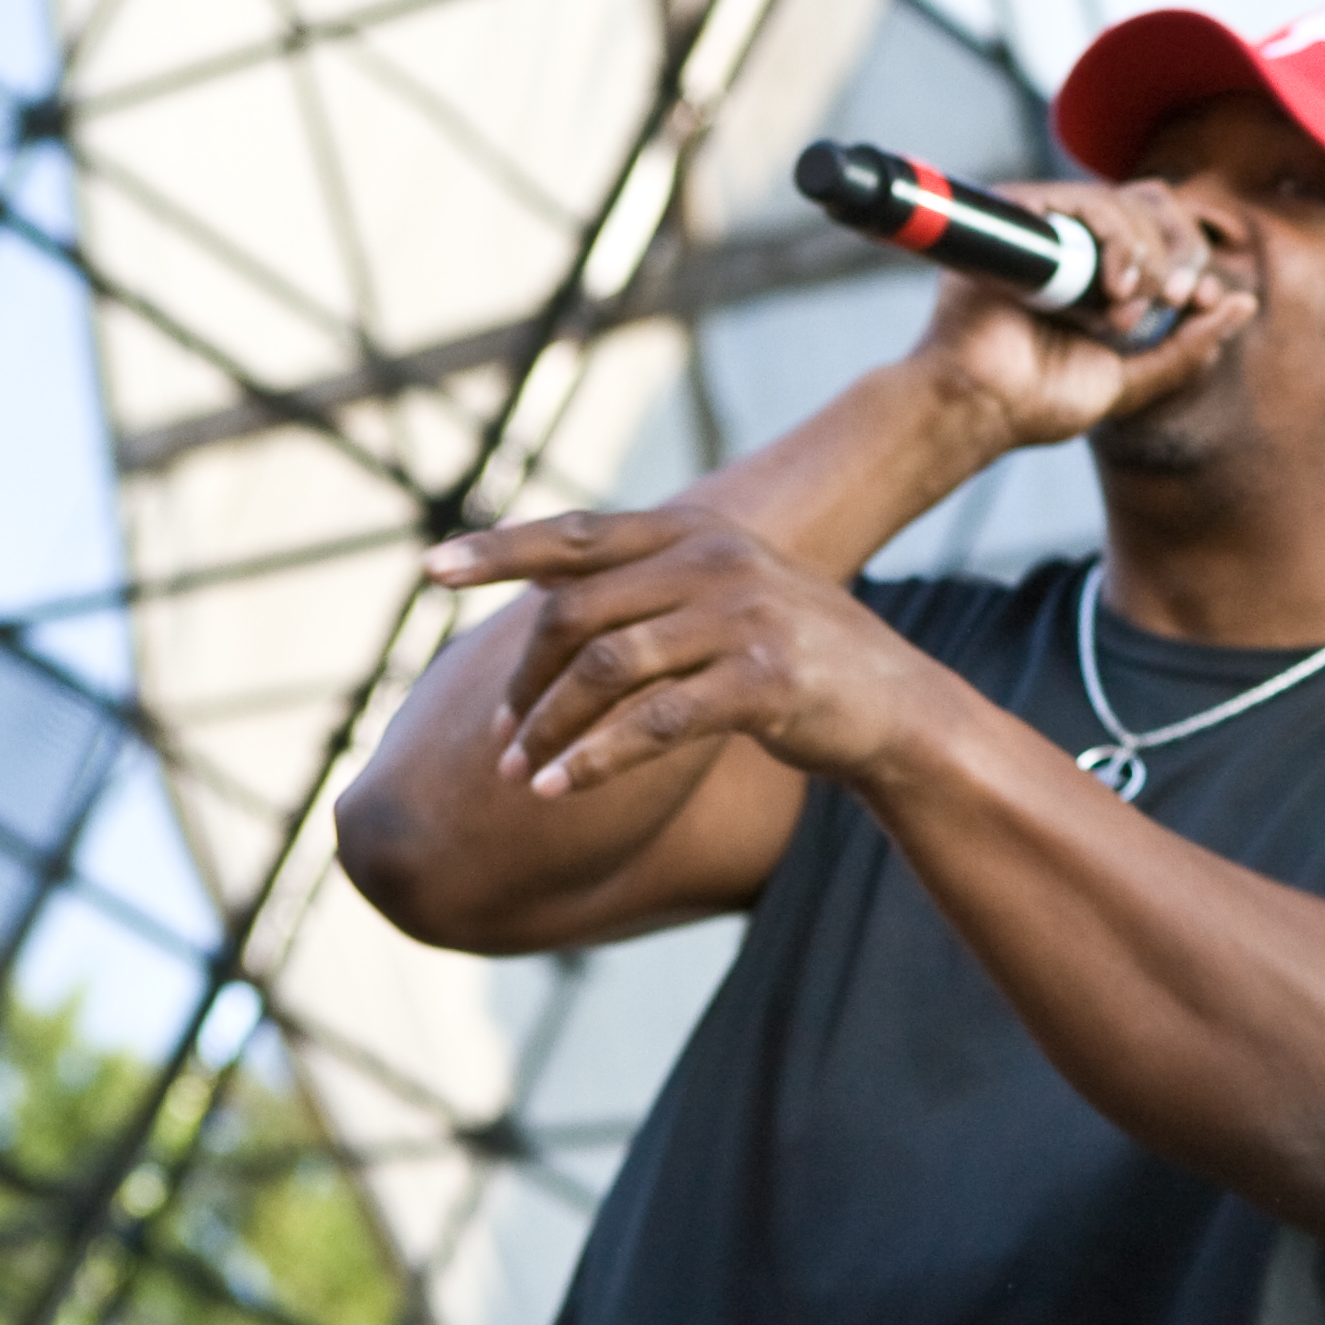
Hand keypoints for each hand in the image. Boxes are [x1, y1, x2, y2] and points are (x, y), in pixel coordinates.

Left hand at [419, 508, 961, 798]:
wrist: (897, 709)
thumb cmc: (797, 661)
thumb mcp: (725, 600)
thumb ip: (648, 586)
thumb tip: (540, 584)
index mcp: (698, 532)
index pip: (576, 535)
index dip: (498, 550)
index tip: (427, 571)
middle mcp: (716, 561)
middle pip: (576, 612)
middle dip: (523, 682)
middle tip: (496, 739)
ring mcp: (743, 617)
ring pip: (604, 669)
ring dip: (547, 727)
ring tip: (516, 776)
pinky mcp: (764, 681)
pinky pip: (652, 722)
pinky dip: (593, 760)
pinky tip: (556, 792)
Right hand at [908, 176, 1257, 446]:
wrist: (984, 407)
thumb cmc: (1043, 399)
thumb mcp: (1136, 378)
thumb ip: (1189, 345)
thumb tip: (1244, 302)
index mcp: (1104, 272)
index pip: (1166, 233)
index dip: (1194, 258)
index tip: (1201, 302)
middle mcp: (1078, 242)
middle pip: (1155, 205)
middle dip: (1180, 252)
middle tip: (1171, 301)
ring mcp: (1048, 225)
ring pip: (1126, 201)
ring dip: (1145, 255)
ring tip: (1126, 312)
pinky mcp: (1018, 214)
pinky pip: (1085, 199)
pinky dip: (1115, 238)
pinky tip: (1114, 287)